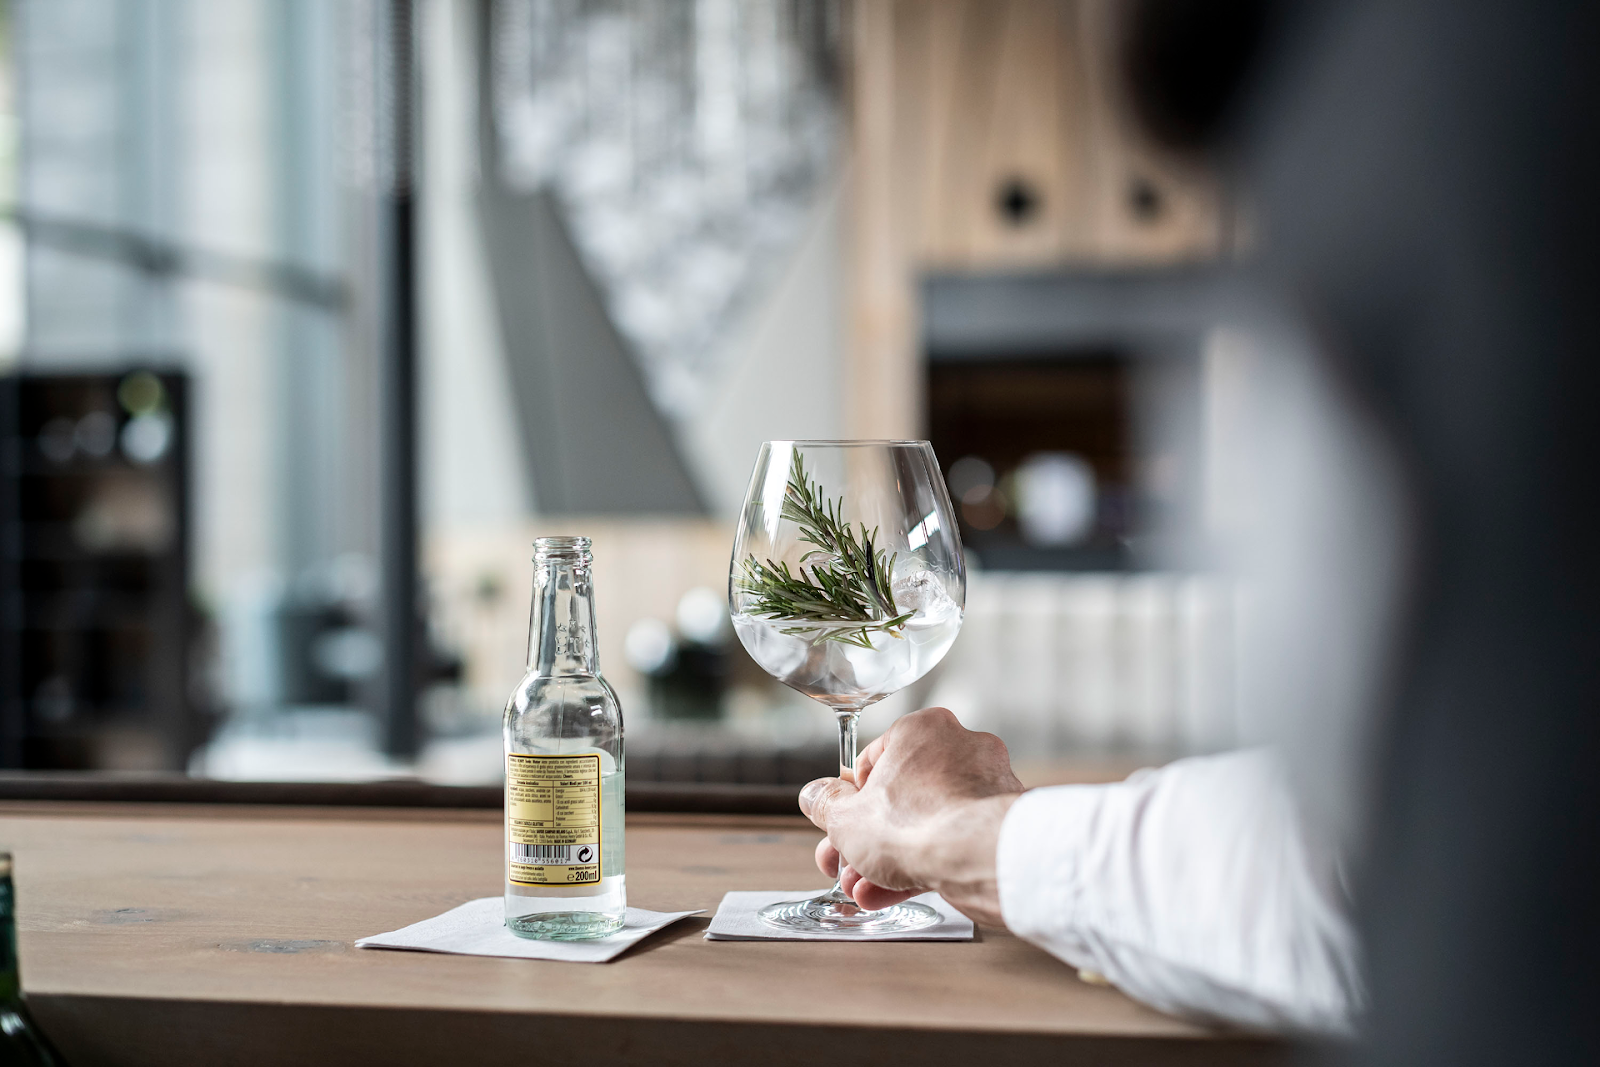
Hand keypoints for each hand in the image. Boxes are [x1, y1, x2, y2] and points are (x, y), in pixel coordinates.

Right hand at [799, 706, 1023, 925]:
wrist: (978, 858)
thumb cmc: (915, 825)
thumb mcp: (846, 819)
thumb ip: (827, 805)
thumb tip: (815, 796)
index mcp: (922, 731)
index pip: (874, 760)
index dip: (850, 800)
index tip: (839, 825)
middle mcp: (959, 748)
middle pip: (899, 798)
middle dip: (866, 840)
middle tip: (845, 864)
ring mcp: (984, 787)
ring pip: (924, 824)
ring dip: (888, 859)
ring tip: (863, 888)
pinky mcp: (997, 823)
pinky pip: (951, 841)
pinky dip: (921, 865)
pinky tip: (890, 893)